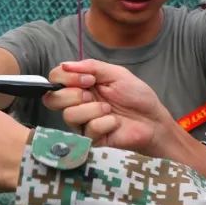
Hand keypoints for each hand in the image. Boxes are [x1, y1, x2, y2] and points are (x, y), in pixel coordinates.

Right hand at [43, 60, 173, 152]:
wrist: (153, 120)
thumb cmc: (136, 96)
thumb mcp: (116, 74)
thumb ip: (91, 67)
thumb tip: (65, 65)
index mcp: (81, 85)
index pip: (55, 79)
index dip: (65, 78)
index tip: (88, 79)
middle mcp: (77, 104)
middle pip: (52, 99)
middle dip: (74, 95)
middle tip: (93, 95)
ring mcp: (82, 123)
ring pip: (69, 115)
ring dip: (93, 109)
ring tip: (109, 109)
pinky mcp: (91, 140)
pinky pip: (88, 130)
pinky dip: (105, 123)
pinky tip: (115, 123)